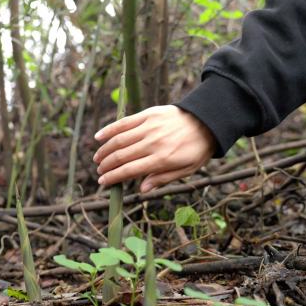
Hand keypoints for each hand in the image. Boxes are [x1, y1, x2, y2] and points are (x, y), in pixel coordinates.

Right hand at [93, 105, 215, 191]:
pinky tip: (99, 137)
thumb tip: (142, 190)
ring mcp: (149, 127)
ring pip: (119, 140)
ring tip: (97, 158)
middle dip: (106, 166)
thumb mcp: (185, 170)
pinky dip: (110, 130)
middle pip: (121, 156)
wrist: (207, 121)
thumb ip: (162, 179)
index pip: (129, 170)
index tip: (103, 182)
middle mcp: (153, 143)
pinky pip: (124, 122)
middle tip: (99, 172)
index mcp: (162, 159)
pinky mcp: (148, 114)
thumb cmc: (196, 149)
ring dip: (105, 150)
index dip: (113, 177)